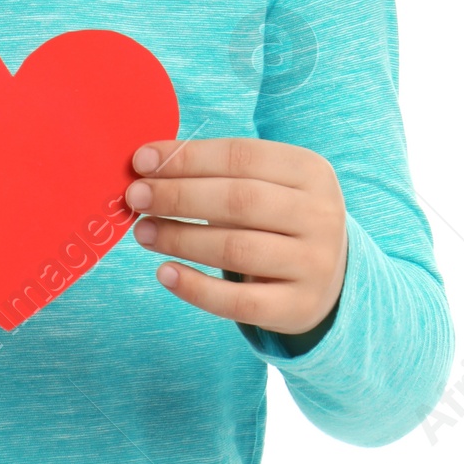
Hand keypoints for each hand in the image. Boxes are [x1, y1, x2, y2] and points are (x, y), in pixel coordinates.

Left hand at [124, 136, 347, 340]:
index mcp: (310, 170)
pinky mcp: (299, 307)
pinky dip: (197, 288)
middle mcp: (320, 214)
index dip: (187, 157)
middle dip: (178, 196)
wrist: (328, 276)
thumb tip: (147, 165)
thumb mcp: (263, 183)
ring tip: (143, 232)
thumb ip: (213, 172)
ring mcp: (315, 264)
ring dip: (180, 238)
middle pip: (239, 200)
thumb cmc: (275, 217)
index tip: (141, 161)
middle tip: (136, 197)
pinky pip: (240, 301)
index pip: (240, 155)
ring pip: (236, 249)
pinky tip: (165, 273)